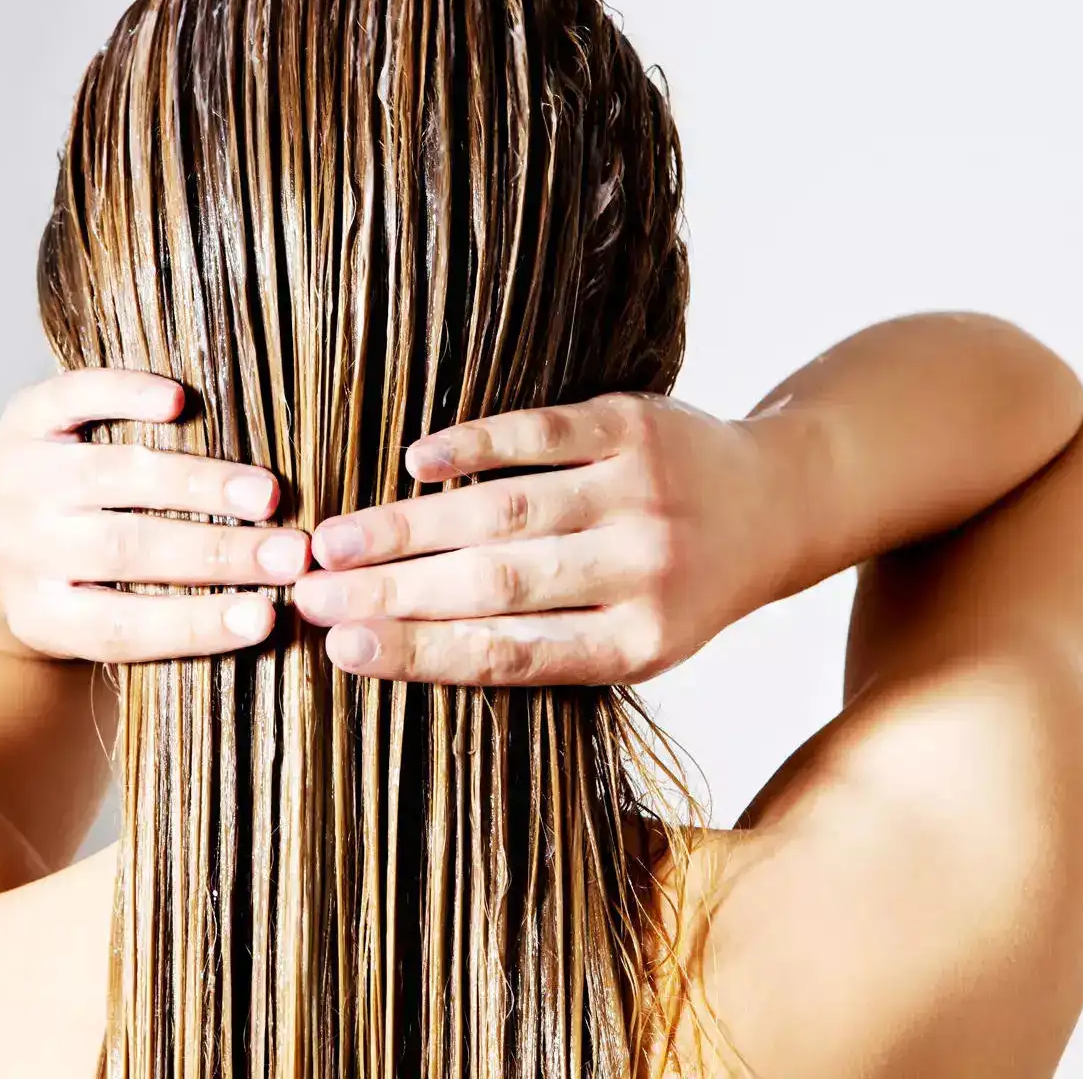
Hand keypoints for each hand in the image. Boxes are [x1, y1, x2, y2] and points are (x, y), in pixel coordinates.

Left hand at [0, 369, 309, 660]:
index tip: (267, 618)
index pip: (123, 627)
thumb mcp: (92, 625)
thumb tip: (268, 617)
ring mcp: (20, 478)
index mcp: (40, 614)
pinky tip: (180, 401)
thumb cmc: (69, 589)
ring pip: (114, 475)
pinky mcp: (23, 418)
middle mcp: (22, 548)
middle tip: (291, 555)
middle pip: (127, 550)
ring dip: (197, 484)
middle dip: (217, 553)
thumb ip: (161, 621)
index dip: (196, 625)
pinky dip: (124, 395)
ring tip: (265, 494)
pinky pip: (72, 399)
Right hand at [292, 392, 795, 684]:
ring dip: (409, 526)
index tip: (341, 650)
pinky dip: (473, 446)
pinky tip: (414, 463)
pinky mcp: (633, 425)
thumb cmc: (678, 587)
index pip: (510, 655)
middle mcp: (642, 571)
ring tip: (332, 540)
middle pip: (495, 585)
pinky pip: (542, 434)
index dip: (421, 653)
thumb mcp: (633, 640)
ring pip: (505, 512)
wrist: (776, 502)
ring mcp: (638, 493)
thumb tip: (402, 650)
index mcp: (637, 644)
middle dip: (390, 592)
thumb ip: (541, 647)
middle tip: (306, 594)